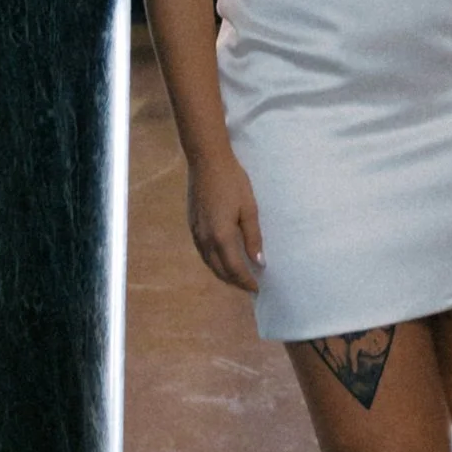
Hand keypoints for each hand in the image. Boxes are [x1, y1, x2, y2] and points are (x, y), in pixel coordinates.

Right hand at [185, 149, 264, 290]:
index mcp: (221, 237)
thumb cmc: (233, 182)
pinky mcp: (192, 225)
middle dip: (234, 281)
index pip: (235, 269)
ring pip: (209, 263)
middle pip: (219, 270)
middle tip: (248, 286)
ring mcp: (196, 233)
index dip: (246, 281)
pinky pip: (203, 252)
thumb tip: (259, 262)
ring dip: (222, 273)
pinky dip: (213, 262)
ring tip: (237, 276)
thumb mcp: (249, 209)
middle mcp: (205, 240)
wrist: (207, 162)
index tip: (257, 289)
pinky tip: (222, 258)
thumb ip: (253, 237)